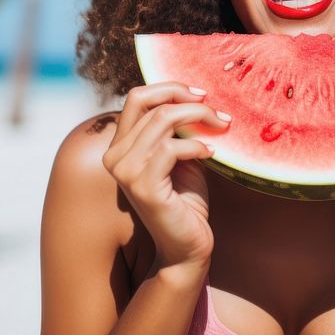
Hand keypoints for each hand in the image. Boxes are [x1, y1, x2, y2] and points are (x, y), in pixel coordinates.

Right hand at [102, 82, 230, 271]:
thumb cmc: (186, 200)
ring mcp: (125, 171)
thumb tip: (193, 95)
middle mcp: (115, 156)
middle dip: (188, 101)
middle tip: (216, 112)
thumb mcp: (179, 154)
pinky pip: (172, 148)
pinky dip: (197, 145)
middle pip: (150, 103)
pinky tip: (211, 154)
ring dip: (199, 118)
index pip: (137, 97)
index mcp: (120, 145)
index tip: (201, 94)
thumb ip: (176, 128)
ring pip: (163, 120)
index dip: (170, 88)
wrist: (187, 245)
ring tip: (219, 129)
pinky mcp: (142, 186)